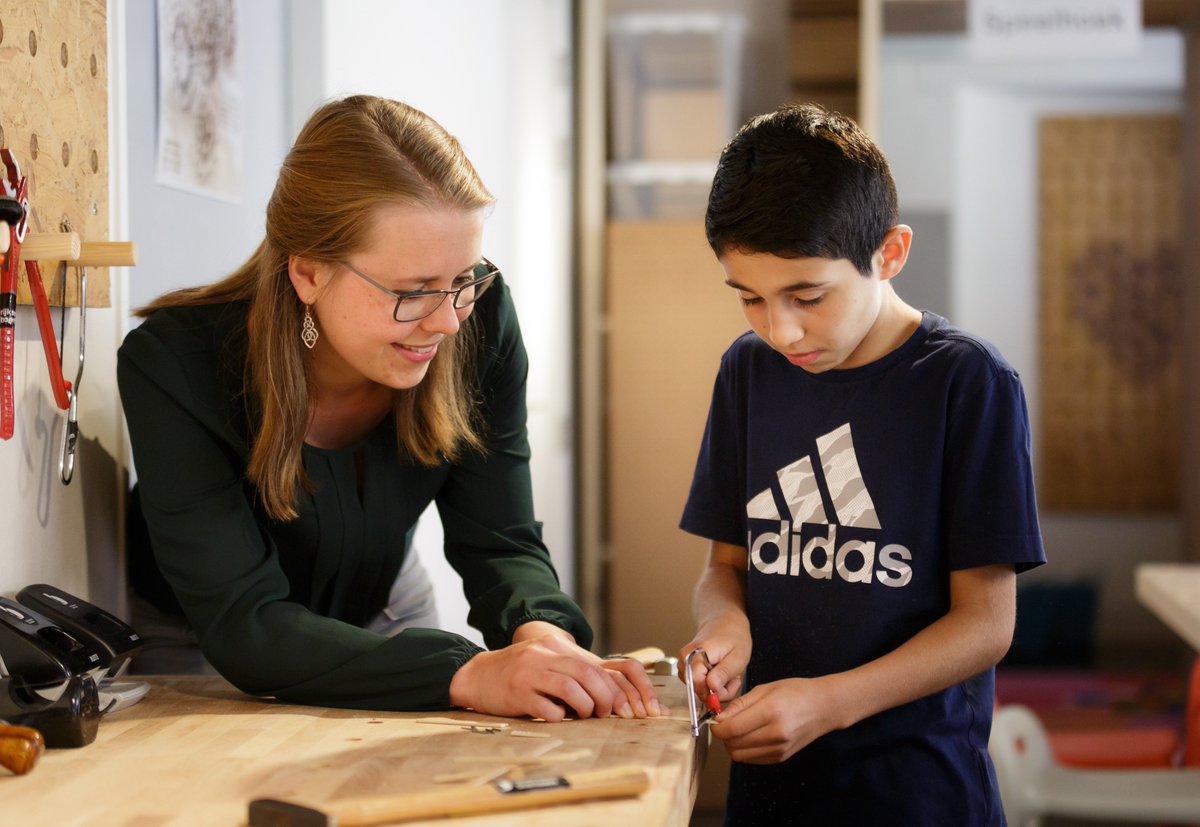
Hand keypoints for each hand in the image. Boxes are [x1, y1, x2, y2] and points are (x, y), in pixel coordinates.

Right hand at [450, 630, 662, 720]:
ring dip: (585, 708)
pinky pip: (547, 708)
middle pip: (587, 675)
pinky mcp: (518, 693)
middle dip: (604, 698)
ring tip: (583, 715)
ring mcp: (530, 673)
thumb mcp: (547, 661)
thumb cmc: (520, 673)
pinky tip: (557, 717)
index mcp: (556, 647)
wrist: (478, 675)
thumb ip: (573, 670)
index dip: (613, 689)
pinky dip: (559, 716)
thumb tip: (610, 692)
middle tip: (604, 713)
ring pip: (571, 689)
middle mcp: (545, 655)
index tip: (622, 708)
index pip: (595, 666)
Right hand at [679, 614, 750, 703]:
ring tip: (727, 672)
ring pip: (699, 690)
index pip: (698, 686)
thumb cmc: (733, 637)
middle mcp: (684, 660)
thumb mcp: (737, 656)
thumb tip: (711, 688)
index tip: (730, 683)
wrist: (724, 622)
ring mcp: (683, 664)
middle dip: (718, 691)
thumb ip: (724, 673)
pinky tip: (720, 672)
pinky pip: (698, 685)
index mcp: (697, 655)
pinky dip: (712, 684)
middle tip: (732, 677)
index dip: (715, 691)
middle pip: (698, 690)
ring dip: (717, 688)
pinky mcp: (685, 668)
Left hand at [709, 677, 836, 763]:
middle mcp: (776, 734)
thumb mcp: (766, 688)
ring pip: (740, 755)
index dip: (716, 727)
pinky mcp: (781, 757)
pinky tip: (751, 736)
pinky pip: (752, 759)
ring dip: (732, 744)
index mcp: (771, 712)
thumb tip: (719, 718)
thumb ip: (740, 704)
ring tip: (738, 729)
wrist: (825, 707)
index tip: (715, 720)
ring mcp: (780, 749)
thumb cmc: (796, 692)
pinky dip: (745, 750)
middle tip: (725, 723)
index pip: (732, 729)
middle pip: (733, 745)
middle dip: (723, 735)